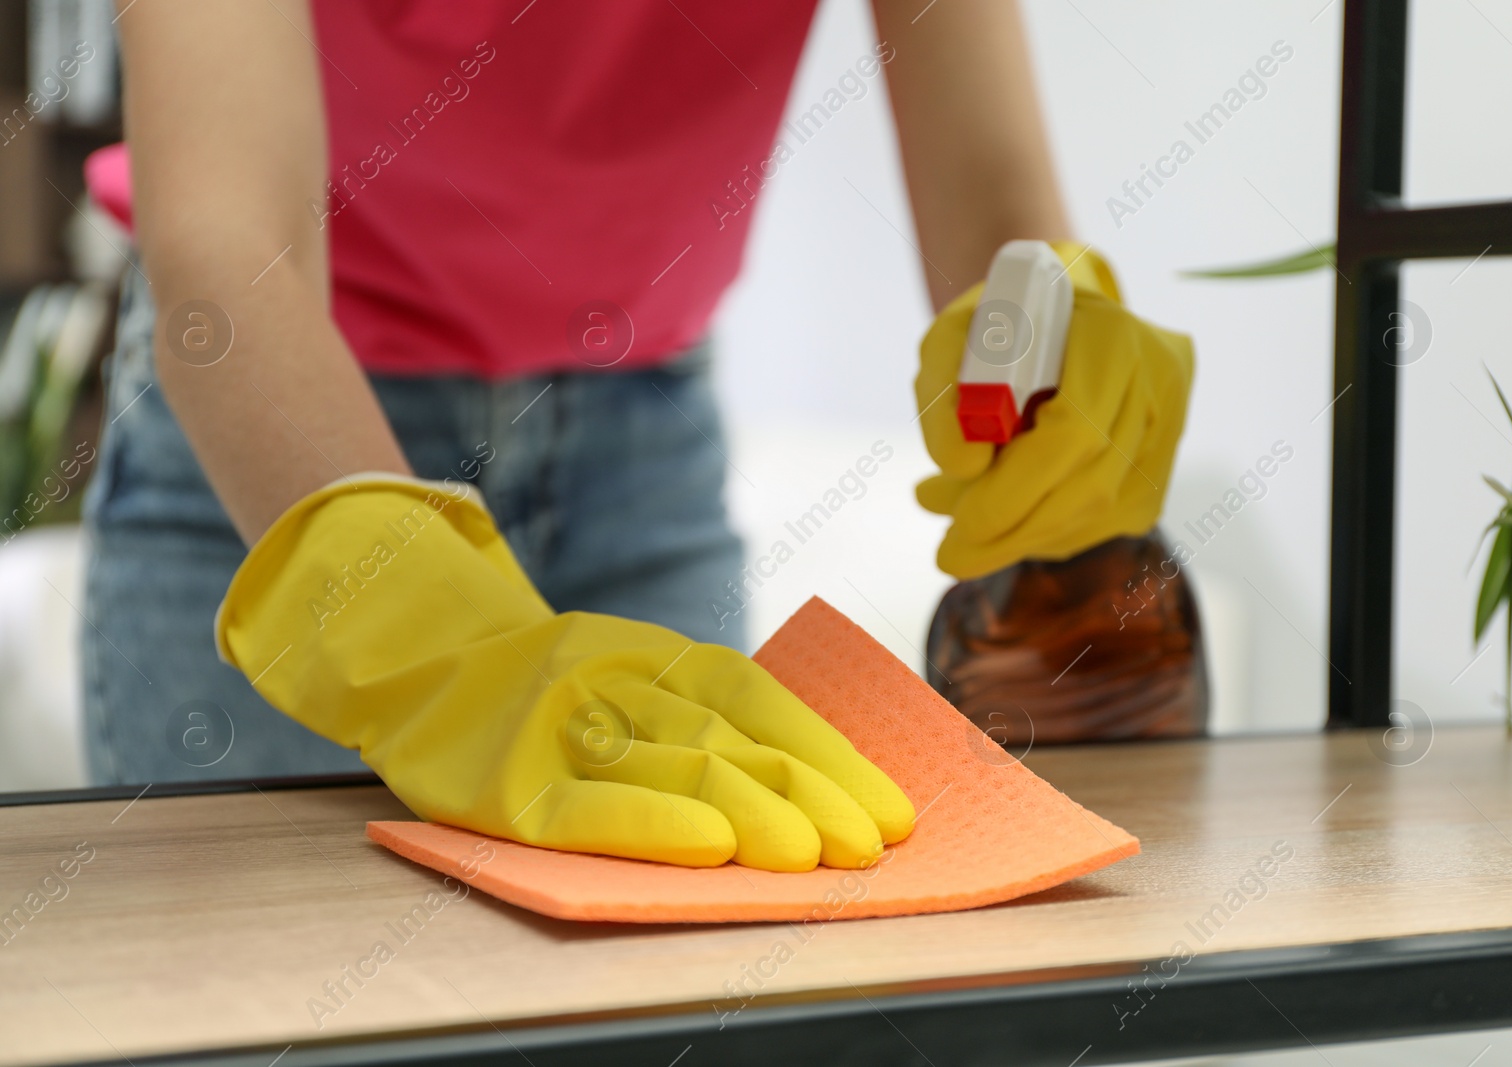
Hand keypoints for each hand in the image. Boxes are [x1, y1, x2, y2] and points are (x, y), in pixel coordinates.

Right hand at [217, 478, 914, 871]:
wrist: (406, 659)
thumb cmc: (539, 689)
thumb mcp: (622, 679)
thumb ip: (699, 720)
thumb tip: (811, 785)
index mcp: (650, 657)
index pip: (760, 702)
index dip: (830, 754)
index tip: (892, 809)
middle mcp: (613, 681)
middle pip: (729, 738)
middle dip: (808, 795)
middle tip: (868, 847)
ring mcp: (557, 728)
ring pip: (669, 762)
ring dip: (751, 810)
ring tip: (813, 855)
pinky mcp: (503, 787)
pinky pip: (586, 808)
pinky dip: (650, 822)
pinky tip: (708, 846)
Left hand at [914, 242, 1193, 578]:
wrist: (1065, 313)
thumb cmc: (1002, 321)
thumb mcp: (956, 334)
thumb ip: (943, 389)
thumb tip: (963, 468)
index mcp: (1113, 337)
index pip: (1075, 432)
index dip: (1017, 490)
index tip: (960, 523)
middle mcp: (1158, 381)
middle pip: (1092, 484)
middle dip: (1014, 532)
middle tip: (950, 556)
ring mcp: (1170, 426)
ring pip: (1102, 512)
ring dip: (1026, 539)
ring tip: (963, 536)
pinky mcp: (1163, 463)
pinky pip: (1107, 520)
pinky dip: (1049, 533)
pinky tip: (1008, 525)